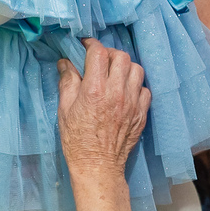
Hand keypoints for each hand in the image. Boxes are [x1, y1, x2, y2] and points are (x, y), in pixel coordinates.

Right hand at [57, 39, 151, 210]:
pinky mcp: (142, 113)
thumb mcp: (64, 109)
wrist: (98, 166)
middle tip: (99, 61)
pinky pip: (145, 88)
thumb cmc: (76, 139)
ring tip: (114, 74)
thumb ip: (67, 82)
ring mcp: (133, 102)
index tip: (85, 46)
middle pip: (121, 56)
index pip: (99, 53)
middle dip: (109, 54)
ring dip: (124, 67)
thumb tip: (66, 62)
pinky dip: (135, 85)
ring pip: (136, 69)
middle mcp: (117, 92)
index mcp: (95, 90)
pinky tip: (125, 91)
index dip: (91, 44)